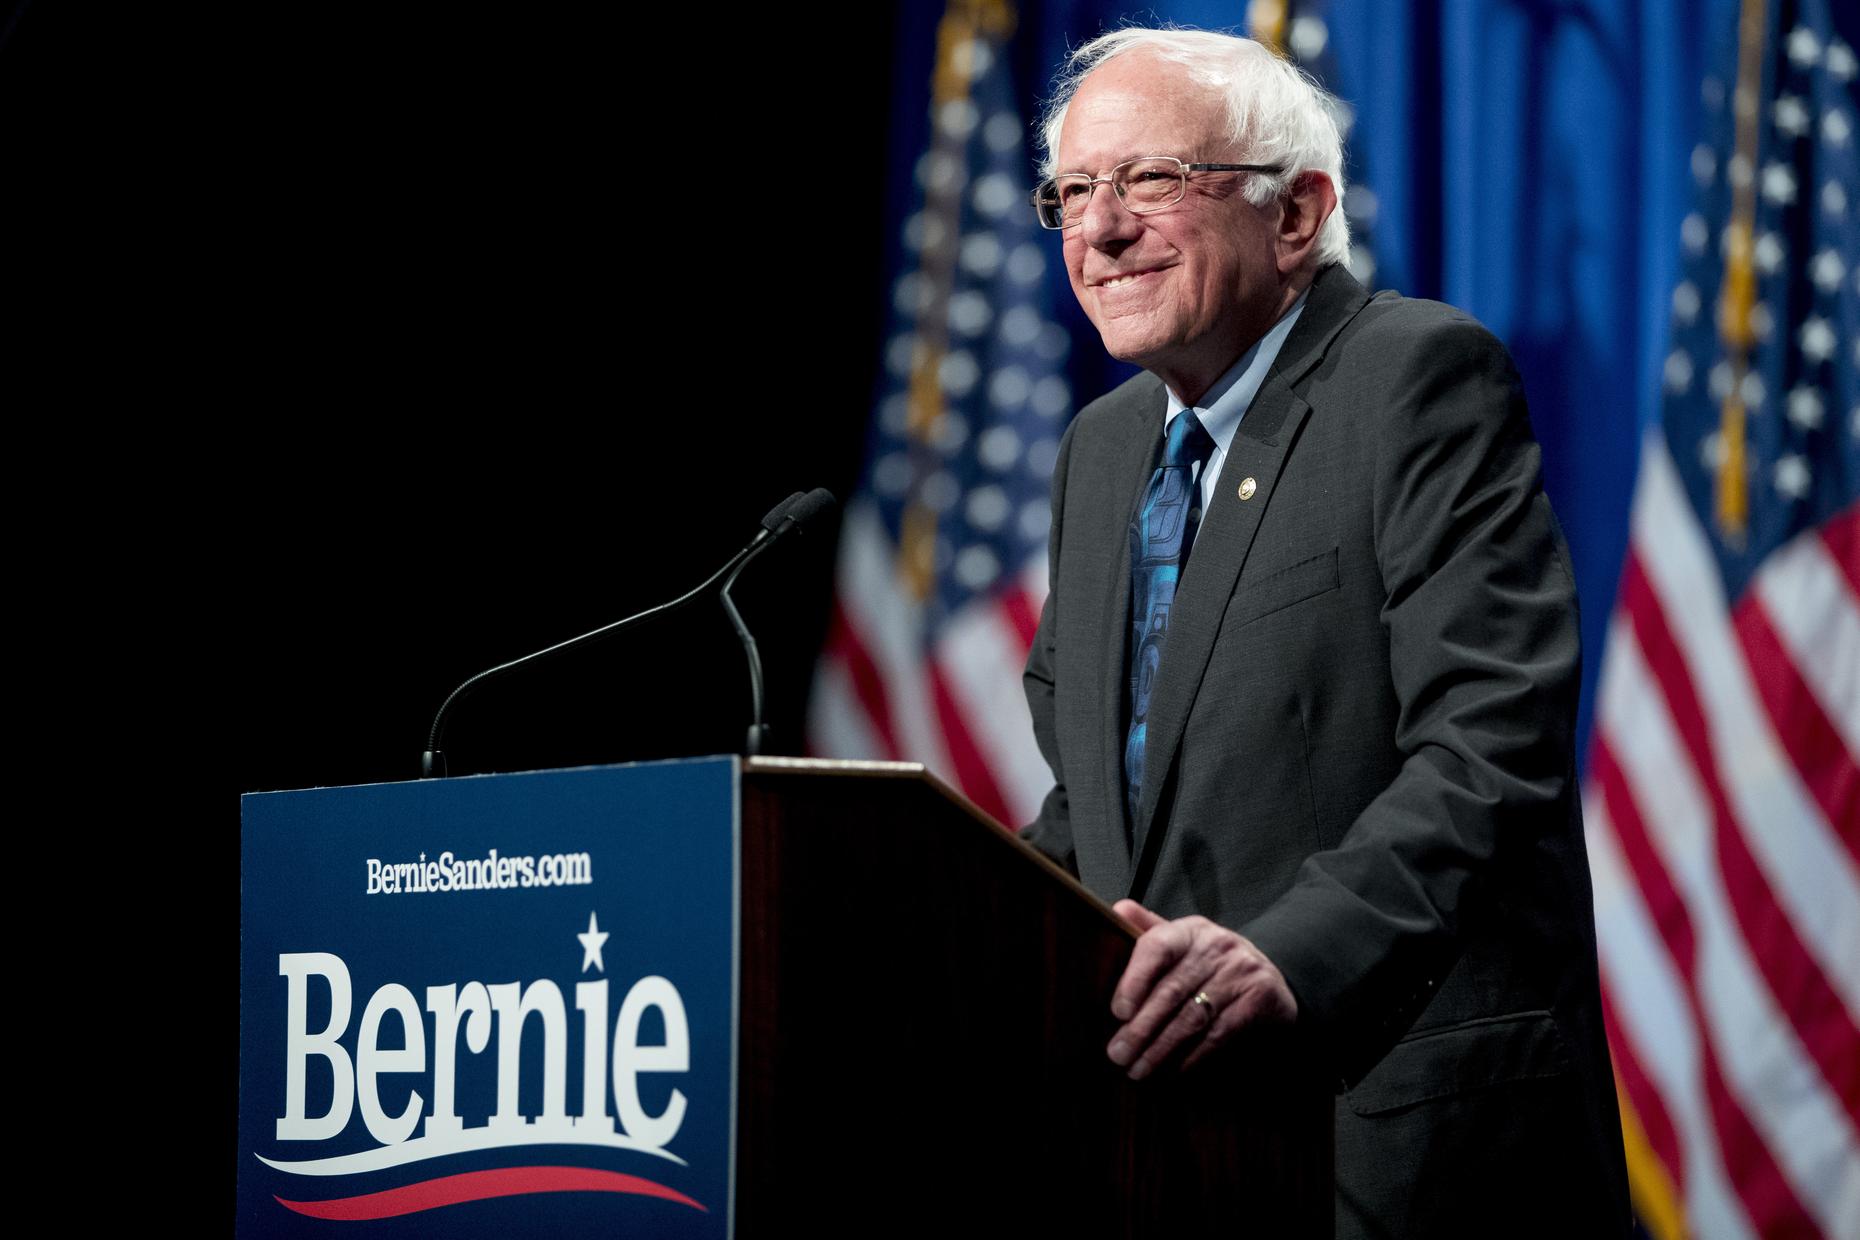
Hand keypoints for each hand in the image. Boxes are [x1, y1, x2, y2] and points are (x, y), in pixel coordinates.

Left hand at [1106, 899, 1296, 1079]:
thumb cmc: (1211, 962)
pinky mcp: (1258, 1000)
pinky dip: (1191, 1057)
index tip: (1118, 1012)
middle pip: (1171, 991)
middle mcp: (1217, 947)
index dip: (1135, 979)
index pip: (1158, 947)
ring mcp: (1240, 973)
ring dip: (1161, 1049)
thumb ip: (1151, 930)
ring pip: (1192, 1018)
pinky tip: (1171, 1071)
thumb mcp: (1185, 940)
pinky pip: (1218, 1035)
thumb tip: (1117, 909)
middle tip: (1117, 1054)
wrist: (1272, 976)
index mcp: (1191, 930)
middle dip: (1141, 1028)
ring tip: (1138, 1070)